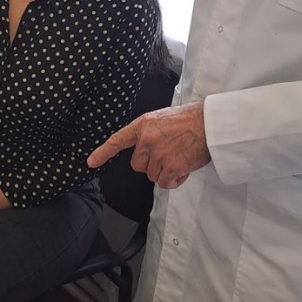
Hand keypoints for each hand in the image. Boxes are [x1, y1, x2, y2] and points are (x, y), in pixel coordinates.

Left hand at [87, 101, 210, 188]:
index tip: (91, 162)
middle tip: (168, 153)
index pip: (117, 140)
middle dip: (151, 164)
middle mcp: (147, 140)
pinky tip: (184, 166)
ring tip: (179, 156)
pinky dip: (175, 179)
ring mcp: (158, 154)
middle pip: (137, 165)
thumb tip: (144, 148)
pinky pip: (165, 183)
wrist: (211, 124)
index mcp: (143, 125)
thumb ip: (149, 133)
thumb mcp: (162, 118)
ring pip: (152, 175)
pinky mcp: (171, 167)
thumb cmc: (190, 120)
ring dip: (165, 171)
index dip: (102, 153)